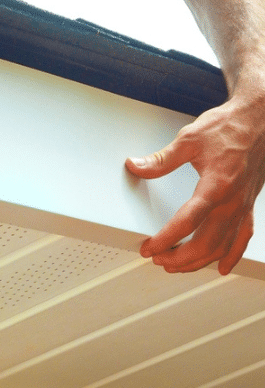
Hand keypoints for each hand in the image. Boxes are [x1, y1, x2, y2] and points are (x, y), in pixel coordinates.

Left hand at [125, 96, 264, 273]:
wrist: (260, 119)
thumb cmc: (227, 127)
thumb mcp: (188, 139)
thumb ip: (161, 159)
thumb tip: (135, 166)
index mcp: (216, 185)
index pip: (187, 222)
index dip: (166, 239)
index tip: (149, 248)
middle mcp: (232, 201)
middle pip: (206, 242)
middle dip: (179, 257)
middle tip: (157, 259)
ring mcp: (243, 206)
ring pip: (222, 246)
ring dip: (198, 261)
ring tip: (175, 266)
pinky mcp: (249, 205)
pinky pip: (242, 238)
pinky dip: (231, 256)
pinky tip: (221, 267)